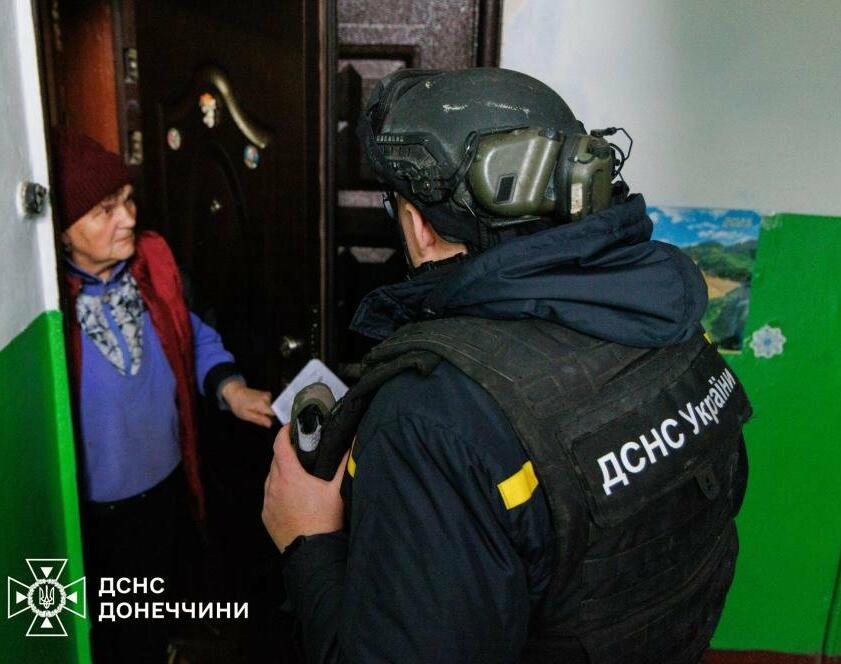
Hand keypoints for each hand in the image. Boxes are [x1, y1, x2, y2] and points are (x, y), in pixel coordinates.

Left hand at [221, 381, 273, 427]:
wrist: (235, 392)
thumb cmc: (238, 405)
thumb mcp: (246, 415)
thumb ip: (259, 420)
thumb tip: (270, 424)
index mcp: (263, 404)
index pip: (275, 414)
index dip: (271, 419)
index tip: (263, 420)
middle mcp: (268, 398)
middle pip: (273, 412)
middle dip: (266, 415)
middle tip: (255, 415)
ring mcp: (268, 395)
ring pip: (271, 408)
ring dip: (264, 411)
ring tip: (254, 409)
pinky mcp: (267, 394)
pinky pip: (269, 404)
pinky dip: (264, 406)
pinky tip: (256, 405)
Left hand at [262, 424, 348, 551]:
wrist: (312, 552)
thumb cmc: (325, 520)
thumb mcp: (337, 490)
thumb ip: (344, 464)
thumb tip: (352, 443)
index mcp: (289, 476)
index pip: (279, 445)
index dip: (283, 433)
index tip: (290, 427)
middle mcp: (274, 486)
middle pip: (275, 460)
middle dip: (285, 452)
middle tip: (299, 449)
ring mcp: (268, 502)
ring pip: (270, 479)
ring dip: (280, 472)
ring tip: (296, 473)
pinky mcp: (266, 516)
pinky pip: (269, 496)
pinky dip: (277, 490)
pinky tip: (291, 496)